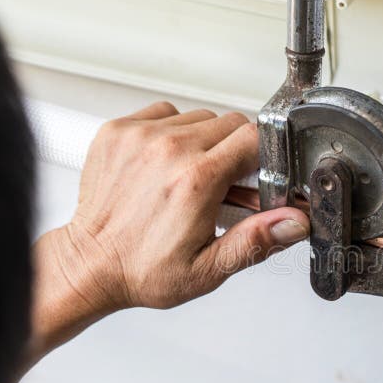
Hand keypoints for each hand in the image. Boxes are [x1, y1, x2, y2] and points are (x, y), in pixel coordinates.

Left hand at [31, 102, 308, 357]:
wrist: (89, 265)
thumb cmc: (143, 270)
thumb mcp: (209, 268)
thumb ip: (256, 240)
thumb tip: (293, 222)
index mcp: (195, 181)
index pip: (254, 137)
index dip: (265, 156)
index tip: (258, 176)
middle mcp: (167, 151)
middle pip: (231, 123)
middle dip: (237, 151)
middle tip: (225, 184)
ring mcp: (139, 136)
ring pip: (200, 116)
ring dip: (206, 141)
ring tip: (193, 176)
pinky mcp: (119, 131)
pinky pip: (165, 113)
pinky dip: (174, 132)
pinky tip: (168, 163)